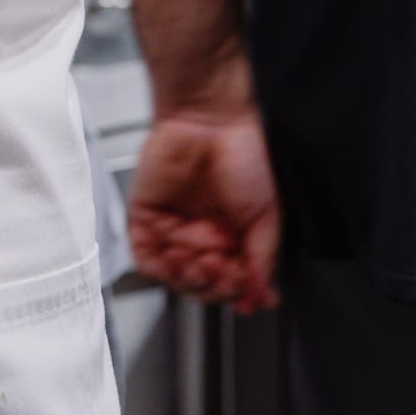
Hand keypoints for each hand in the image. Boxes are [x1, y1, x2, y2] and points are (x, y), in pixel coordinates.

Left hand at [128, 93, 281, 315]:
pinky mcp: (146, 219)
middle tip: (225, 270)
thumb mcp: (269, 213)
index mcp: (233, 238)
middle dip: (214, 286)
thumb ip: (265, 257)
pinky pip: (145, 258)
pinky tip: (177, 258)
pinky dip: (160, 268)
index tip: (249, 297)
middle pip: (203, 286)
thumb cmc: (245, 152)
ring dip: (189, 279)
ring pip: (174, 278)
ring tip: (203, 262)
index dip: (238, 295)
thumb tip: (262, 296)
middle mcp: (203, 237)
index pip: (232, 284)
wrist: (211, 117)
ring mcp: (173, 230)